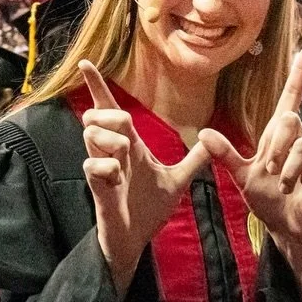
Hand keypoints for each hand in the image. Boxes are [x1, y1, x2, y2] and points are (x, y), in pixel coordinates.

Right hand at [79, 60, 209, 295]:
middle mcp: (111, 152)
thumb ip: (193, 161)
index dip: (98, 86)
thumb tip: (214, 143)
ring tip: (124, 160)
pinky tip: (117, 179)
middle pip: (96, 114)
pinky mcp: (96, 187)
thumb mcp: (177, 181)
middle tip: (125, 133)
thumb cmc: (148, 209)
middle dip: (108, 115)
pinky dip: (107, 167)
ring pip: (91, 135)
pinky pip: (93, 165)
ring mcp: (101, 168)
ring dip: (111, 140)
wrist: (136, 239)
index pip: (110, 108)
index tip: (87, 62)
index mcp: (129, 146)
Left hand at [198, 43, 301, 261]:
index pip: (292, 95)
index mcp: (280, 135)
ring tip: (285, 186)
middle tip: (272, 169)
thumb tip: (204, 133)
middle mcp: (301, 139)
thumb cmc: (267, 199)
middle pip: (290, 119)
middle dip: (277, 147)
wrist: (285, 227)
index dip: (300, 71)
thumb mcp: (242, 176)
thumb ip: (225, 154)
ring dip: (288, 170)